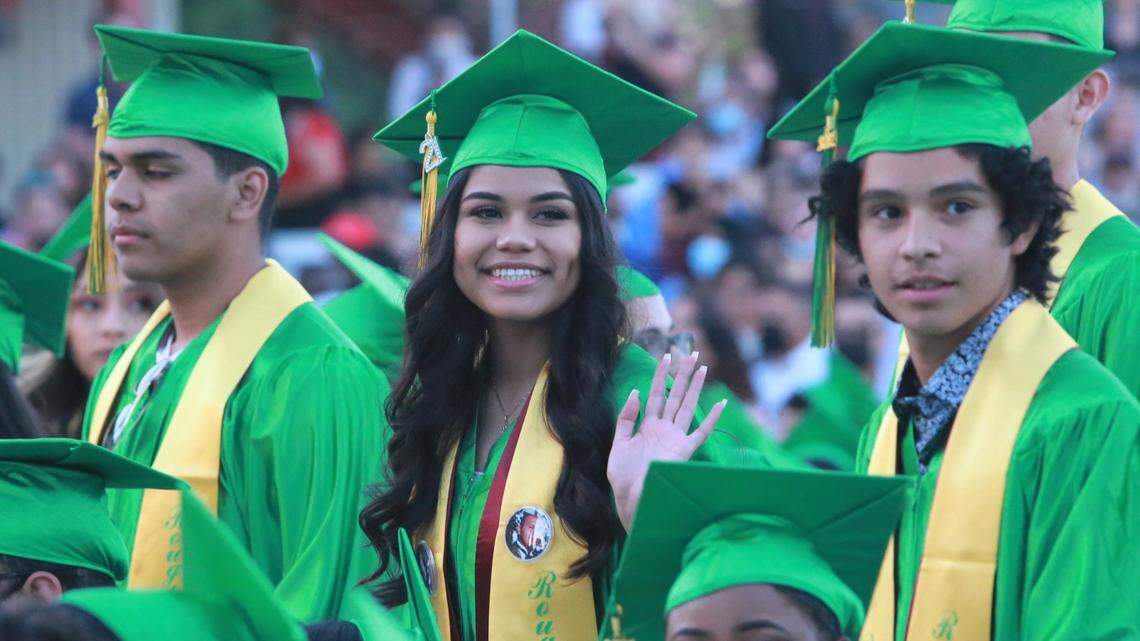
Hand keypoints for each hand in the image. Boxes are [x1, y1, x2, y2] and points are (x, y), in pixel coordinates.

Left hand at [607, 352, 726, 531]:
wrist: (632, 499)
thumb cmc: (624, 477)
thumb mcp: (618, 443)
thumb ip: (626, 418)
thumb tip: (635, 392)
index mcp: (648, 427)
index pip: (656, 395)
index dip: (661, 376)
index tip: (666, 356)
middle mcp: (664, 429)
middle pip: (675, 396)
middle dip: (682, 375)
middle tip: (691, 354)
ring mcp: (676, 439)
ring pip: (688, 407)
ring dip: (695, 388)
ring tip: (702, 367)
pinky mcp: (685, 451)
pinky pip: (701, 432)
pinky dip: (712, 419)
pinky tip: (722, 404)